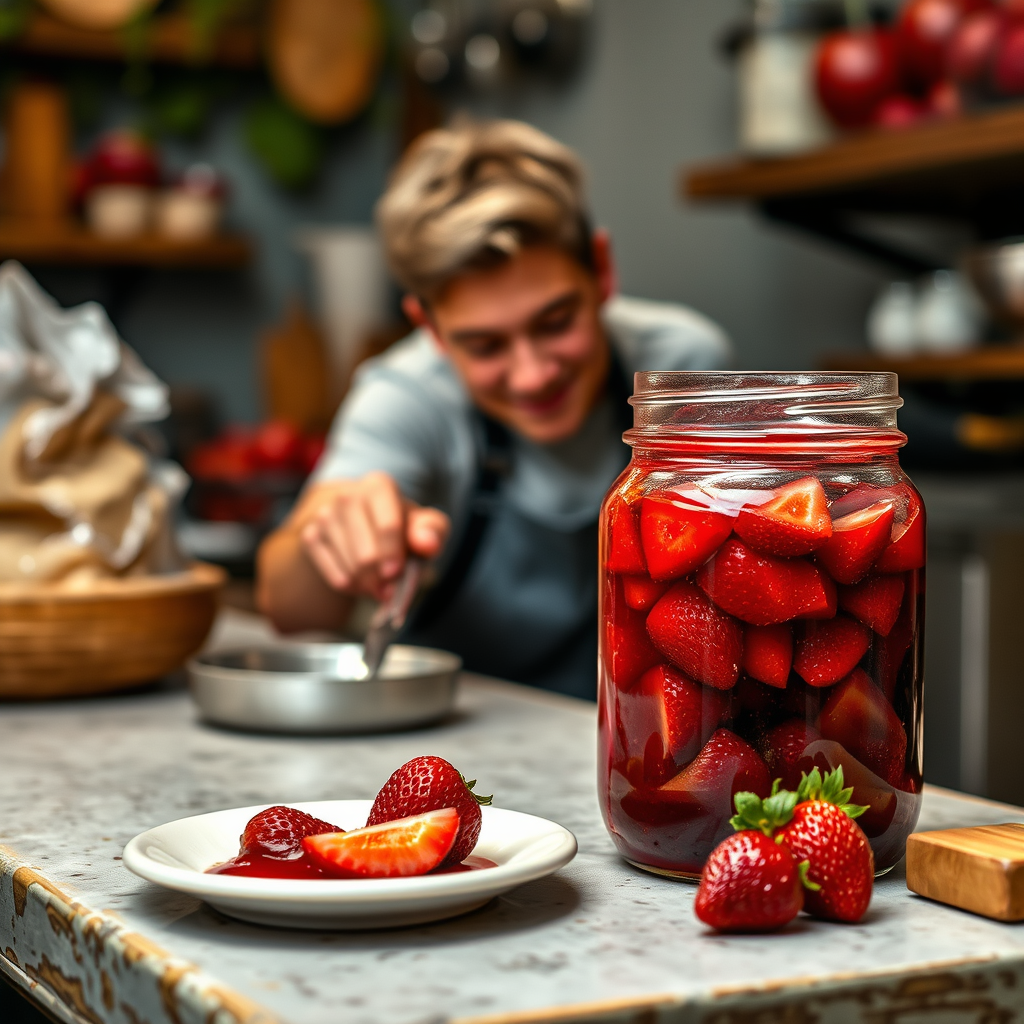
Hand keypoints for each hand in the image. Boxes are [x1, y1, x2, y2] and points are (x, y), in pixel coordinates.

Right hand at [295, 472, 449, 599]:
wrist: (368, 526)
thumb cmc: (403, 527)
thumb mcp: (426, 525)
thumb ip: (432, 531)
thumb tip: (428, 544)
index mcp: (379, 486)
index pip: (387, 525)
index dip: (392, 553)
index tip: (395, 574)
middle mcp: (348, 496)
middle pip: (365, 553)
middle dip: (380, 578)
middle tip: (391, 590)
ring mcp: (325, 516)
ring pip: (349, 568)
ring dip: (367, 585)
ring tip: (380, 584)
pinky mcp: (310, 537)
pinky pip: (331, 575)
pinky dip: (349, 586)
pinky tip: (360, 583)